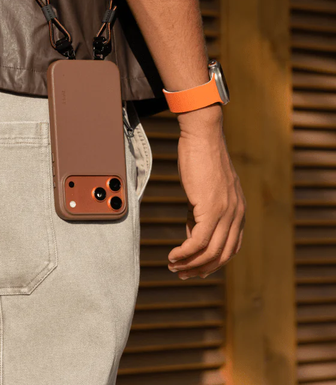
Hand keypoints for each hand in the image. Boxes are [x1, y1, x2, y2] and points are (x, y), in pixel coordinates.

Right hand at [167, 105, 245, 278]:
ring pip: (210, 252)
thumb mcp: (205, 191)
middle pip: (222, 256)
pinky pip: (198, 241)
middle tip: (181, 274)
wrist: (203, 137)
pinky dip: (184, 252)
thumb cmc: (201, 159)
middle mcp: (237, 215)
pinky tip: (173, 255)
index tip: (195, 269)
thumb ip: (202, 213)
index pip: (231, 248)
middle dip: (200, 269)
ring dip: (190, 264)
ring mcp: (225, 213)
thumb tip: (191, 236)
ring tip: (173, 266)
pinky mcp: (210, 209)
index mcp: (238, 211)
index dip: (213, 264)